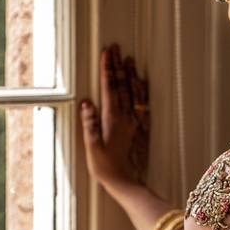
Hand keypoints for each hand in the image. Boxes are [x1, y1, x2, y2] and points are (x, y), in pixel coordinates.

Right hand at [79, 43, 149, 188]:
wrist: (124, 181)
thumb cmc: (105, 167)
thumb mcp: (92, 147)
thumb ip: (90, 124)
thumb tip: (87, 102)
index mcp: (112, 119)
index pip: (109, 88)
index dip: (107, 69)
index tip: (107, 53)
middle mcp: (126, 117)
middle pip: (122, 86)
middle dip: (118, 65)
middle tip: (116, 48)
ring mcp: (134, 122)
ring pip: (134, 93)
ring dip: (131, 75)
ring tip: (129, 59)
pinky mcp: (139, 129)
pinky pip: (143, 105)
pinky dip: (142, 91)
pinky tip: (141, 84)